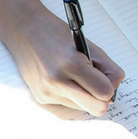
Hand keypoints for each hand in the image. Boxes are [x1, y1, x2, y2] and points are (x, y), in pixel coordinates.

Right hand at [5, 11, 125, 116]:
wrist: (24, 30)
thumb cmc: (57, 34)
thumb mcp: (88, 46)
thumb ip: (108, 69)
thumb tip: (113, 93)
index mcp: (71, 64)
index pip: (105, 92)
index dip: (110, 85)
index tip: (105, 77)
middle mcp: (57, 81)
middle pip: (97, 108)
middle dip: (101, 98)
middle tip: (96, 82)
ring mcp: (47, 92)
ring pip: (83, 107)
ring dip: (84, 95)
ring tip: (73, 75)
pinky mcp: (41, 97)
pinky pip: (68, 104)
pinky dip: (70, 93)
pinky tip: (60, 78)